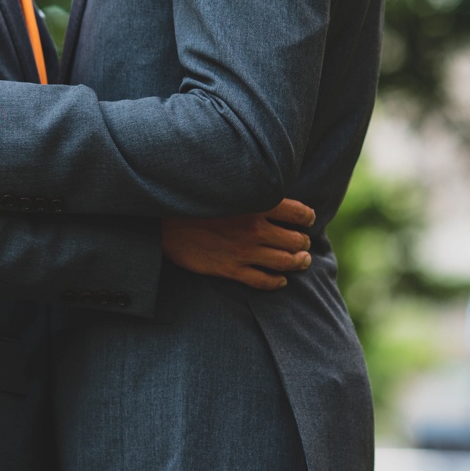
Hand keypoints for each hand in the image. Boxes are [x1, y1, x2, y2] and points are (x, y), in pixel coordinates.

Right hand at [161, 199, 314, 290]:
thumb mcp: (226, 188)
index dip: (307, 218)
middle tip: (304, 243)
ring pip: (285, 262)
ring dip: (298, 262)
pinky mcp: (231, 269)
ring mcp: (243, 251)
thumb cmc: (193, 200)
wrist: (162, 222)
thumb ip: (250, 191)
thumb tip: (270, 193)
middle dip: (304, 243)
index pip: (299, 213)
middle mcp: (254, 228)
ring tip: (301, 260)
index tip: (306, 220)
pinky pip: (263, 281)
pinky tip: (280, 280)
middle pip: (296, 240)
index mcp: (256, 204)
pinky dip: (277, 282)